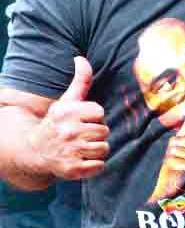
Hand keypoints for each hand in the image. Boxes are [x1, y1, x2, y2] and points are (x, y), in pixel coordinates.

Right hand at [28, 57, 108, 179]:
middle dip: (97, 134)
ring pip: (104, 148)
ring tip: (83, 147)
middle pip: (104, 131)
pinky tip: (83, 159)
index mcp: (68, 113)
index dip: (95, 117)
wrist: (37, 150)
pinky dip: (95, 165)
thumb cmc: (58, 123)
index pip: (99, 112)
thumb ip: (80, 81)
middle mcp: (68, 131)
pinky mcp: (74, 169)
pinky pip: (100, 165)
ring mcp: (71, 151)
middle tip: (83, 135)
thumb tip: (81, 58)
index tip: (83, 120)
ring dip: (97, 149)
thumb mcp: (67, 101)